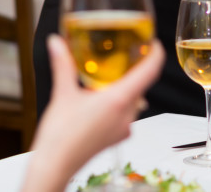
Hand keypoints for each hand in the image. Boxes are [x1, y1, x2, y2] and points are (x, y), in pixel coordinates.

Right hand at [24, 35, 164, 191]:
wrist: (55, 167)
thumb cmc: (60, 137)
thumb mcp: (62, 94)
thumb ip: (62, 64)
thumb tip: (57, 43)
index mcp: (118, 100)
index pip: (149, 72)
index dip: (155, 55)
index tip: (154, 44)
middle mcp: (126, 115)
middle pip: (141, 85)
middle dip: (136, 69)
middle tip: (128, 54)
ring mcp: (122, 128)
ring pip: (133, 100)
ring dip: (125, 87)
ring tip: (110, 76)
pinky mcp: (116, 137)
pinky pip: (125, 114)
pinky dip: (119, 102)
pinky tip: (100, 100)